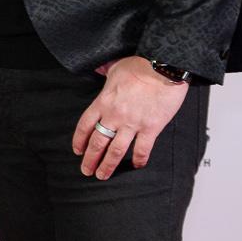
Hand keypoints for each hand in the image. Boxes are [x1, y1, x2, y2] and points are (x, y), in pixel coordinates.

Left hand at [74, 55, 188, 179]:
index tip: (78, 151)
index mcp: (103, 102)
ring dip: (108, 165)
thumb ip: (105, 72)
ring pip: (115, 151)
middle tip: (86, 170)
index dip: (79, 140)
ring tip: (102, 175)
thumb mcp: (115, 67)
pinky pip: (142, 149)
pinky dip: (139, 159)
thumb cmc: (140, 65)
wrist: (163, 67)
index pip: (85, 126)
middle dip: (90, 159)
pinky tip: (136, 165)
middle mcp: (114, 115)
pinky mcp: (151, 128)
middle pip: (97, 142)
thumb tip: (98, 68)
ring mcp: (132, 123)